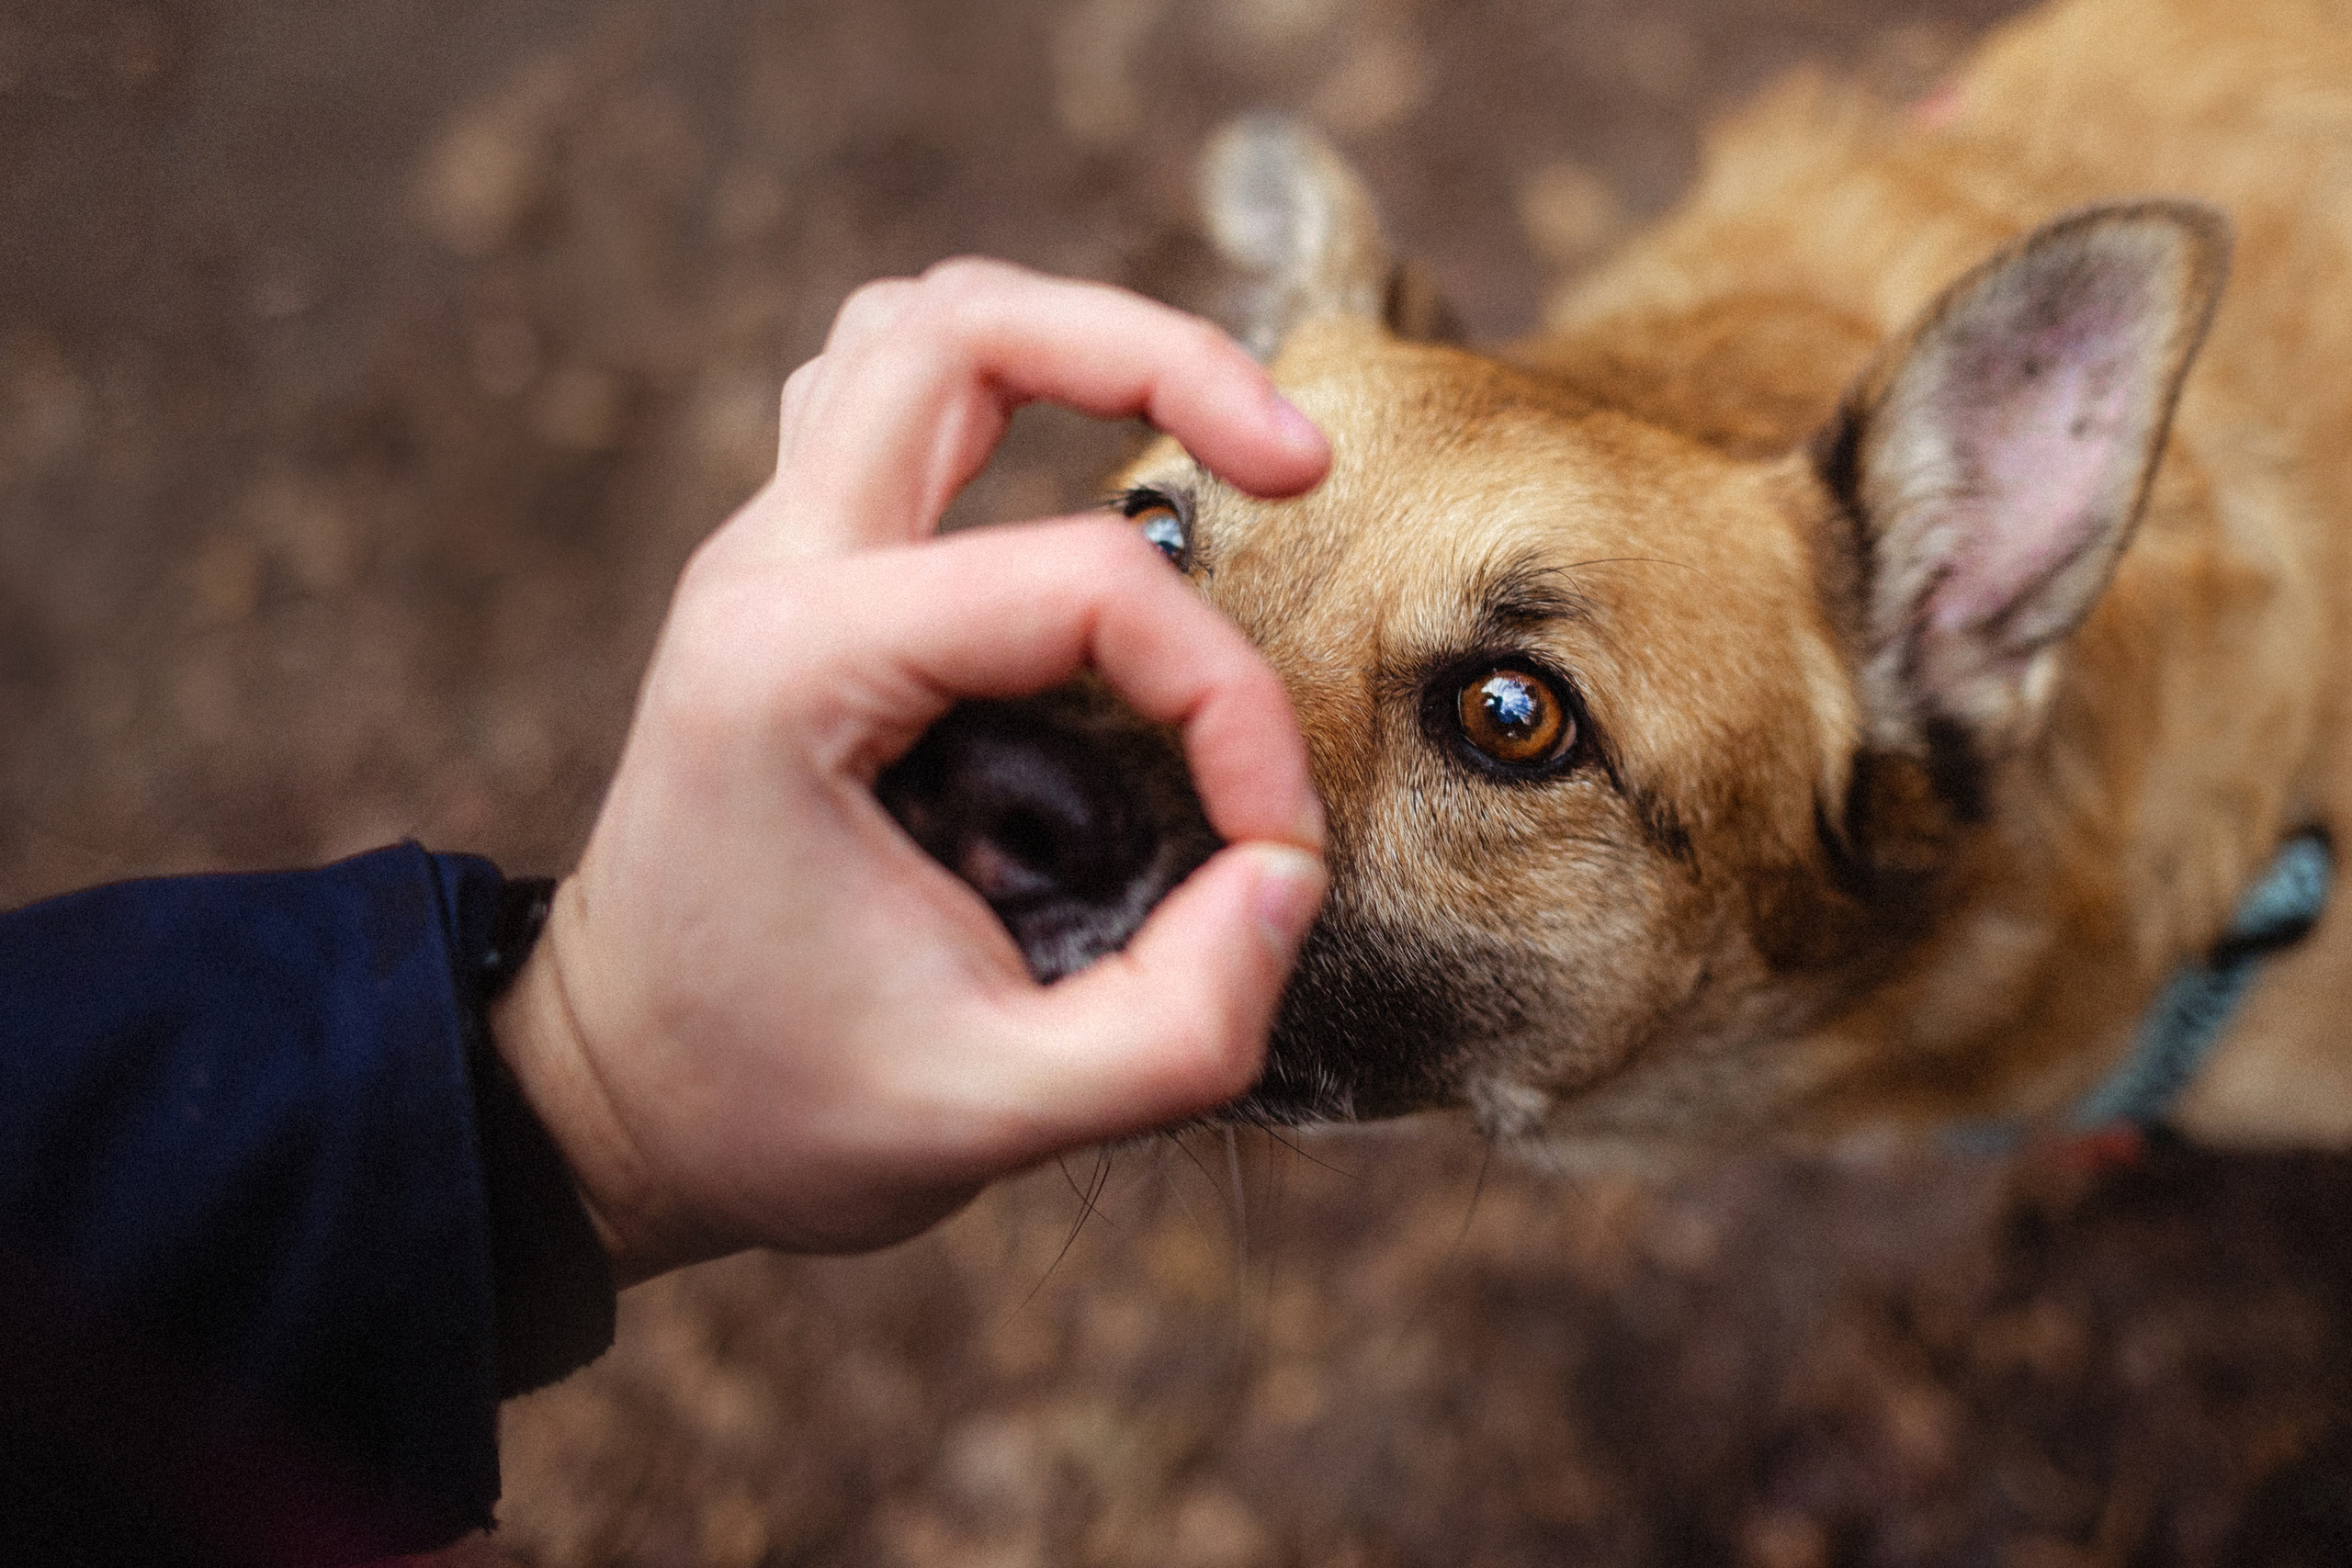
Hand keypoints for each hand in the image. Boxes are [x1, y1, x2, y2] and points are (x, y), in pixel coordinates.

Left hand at [490, 259, 1331, 1282]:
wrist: (606, 1102)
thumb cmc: (772, 1107)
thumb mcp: (993, 1116)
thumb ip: (1181, 1024)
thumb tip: (1286, 875)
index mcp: (795, 671)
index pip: (1082, 589)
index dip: (1229, 704)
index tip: (1272, 846)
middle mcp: (766, 573)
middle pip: (961, 327)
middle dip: (1159, 356)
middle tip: (1299, 463)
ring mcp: (767, 559)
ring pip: (913, 330)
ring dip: (1072, 345)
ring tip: (1209, 437)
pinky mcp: (792, 582)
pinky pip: (891, 406)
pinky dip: (1010, 399)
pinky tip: (1093, 487)